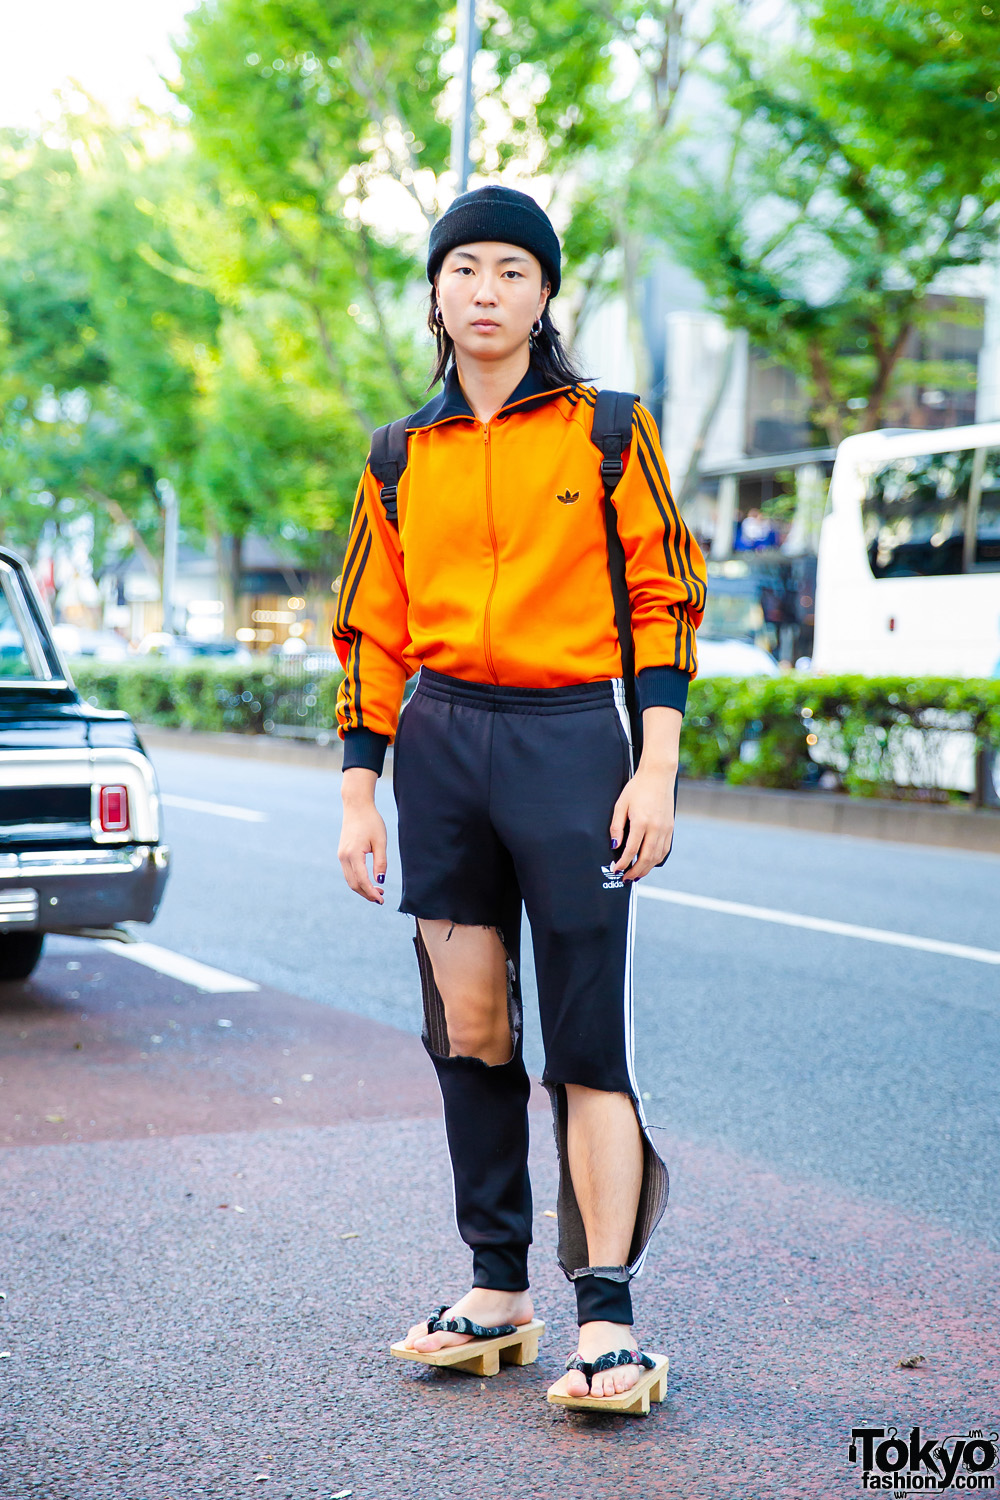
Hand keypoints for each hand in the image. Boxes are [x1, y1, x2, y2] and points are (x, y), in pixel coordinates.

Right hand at [338, 768, 386, 903]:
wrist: (356, 807)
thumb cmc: (371, 822)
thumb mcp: (381, 841)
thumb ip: (381, 862)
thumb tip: (380, 881)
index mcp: (354, 854)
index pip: (362, 880)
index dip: (371, 892)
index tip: (381, 900)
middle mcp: (344, 857)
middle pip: (354, 884)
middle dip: (367, 894)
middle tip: (381, 898)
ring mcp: (341, 856)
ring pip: (350, 880)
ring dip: (362, 888)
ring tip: (378, 891)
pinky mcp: (342, 854)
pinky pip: (348, 872)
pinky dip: (358, 880)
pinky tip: (369, 881)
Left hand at [609, 763, 676, 880]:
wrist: (658, 776)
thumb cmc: (637, 788)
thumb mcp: (621, 805)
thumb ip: (617, 827)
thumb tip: (614, 846)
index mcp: (642, 822)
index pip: (631, 850)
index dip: (623, 863)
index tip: (616, 869)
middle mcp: (656, 828)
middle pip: (646, 858)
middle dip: (635, 871)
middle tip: (626, 878)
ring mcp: (665, 829)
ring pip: (657, 857)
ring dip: (646, 869)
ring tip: (636, 875)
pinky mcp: (670, 828)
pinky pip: (664, 850)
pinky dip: (656, 860)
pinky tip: (649, 863)